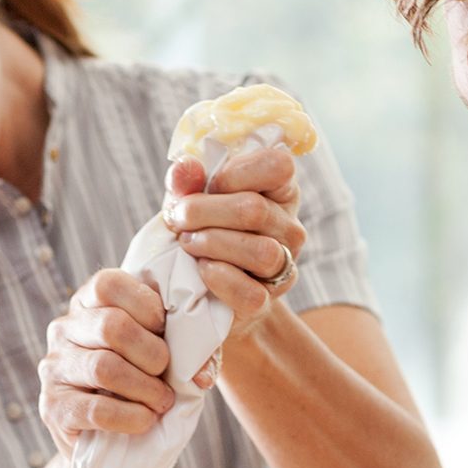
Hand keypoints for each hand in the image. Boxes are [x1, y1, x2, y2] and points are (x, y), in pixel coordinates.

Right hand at [39, 268, 175, 451]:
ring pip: (104, 368)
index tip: (165, 331)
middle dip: (153, 353)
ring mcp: (54, 368)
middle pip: (111, 326)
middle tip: (166, 374)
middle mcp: (63, 329)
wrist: (108, 442)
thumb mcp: (161, 352)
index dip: (146, 305)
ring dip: (146, 389)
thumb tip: (202, 371)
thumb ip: (184, 344)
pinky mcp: (53, 407)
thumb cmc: (140, 383)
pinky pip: (97, 410)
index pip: (107, 284)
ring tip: (161, 401)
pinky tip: (145, 420)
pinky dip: (131, 417)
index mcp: (88, 303)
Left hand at [161, 146, 307, 341]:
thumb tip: (184, 168)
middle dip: (203, 211)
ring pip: (260, 251)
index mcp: (279, 191)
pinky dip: (219, 278)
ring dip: (212, 244)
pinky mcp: (266, 301)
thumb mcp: (191, 199)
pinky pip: (250, 292)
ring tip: (187, 243)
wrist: (200, 291)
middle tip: (178, 218)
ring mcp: (283, 266)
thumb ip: (186, 182)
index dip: (237, 172)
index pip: (279, 166)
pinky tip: (202, 269)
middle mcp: (290, 228)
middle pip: (255, 209)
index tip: (209, 184)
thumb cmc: (201, 231)